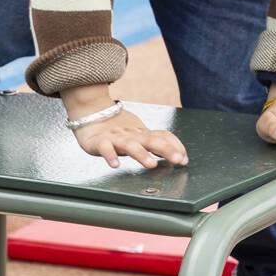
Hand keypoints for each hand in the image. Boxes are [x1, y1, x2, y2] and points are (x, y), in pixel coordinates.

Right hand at [64, 87, 187, 169]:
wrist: (91, 111)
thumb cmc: (118, 127)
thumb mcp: (139, 134)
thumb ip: (156, 143)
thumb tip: (180, 155)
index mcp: (142, 133)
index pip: (163, 136)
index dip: (175, 146)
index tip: (184, 159)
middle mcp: (132, 135)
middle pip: (151, 140)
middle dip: (166, 149)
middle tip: (177, 160)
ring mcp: (116, 137)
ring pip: (130, 145)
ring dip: (141, 154)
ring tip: (150, 163)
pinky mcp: (99, 141)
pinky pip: (105, 148)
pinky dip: (110, 155)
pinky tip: (115, 164)